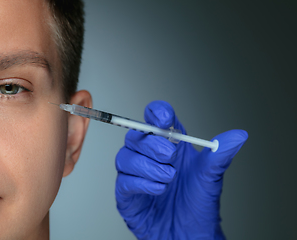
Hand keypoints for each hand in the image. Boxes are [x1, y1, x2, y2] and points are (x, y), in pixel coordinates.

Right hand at [115, 100, 247, 239]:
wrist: (189, 235)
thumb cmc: (197, 204)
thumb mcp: (210, 177)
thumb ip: (219, 155)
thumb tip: (238, 136)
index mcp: (168, 144)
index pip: (154, 117)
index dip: (157, 113)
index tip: (166, 120)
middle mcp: (148, 155)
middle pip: (136, 134)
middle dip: (153, 144)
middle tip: (171, 156)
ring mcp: (135, 174)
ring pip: (125, 156)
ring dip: (148, 166)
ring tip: (169, 178)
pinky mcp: (126, 194)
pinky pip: (124, 180)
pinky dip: (142, 183)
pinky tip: (159, 190)